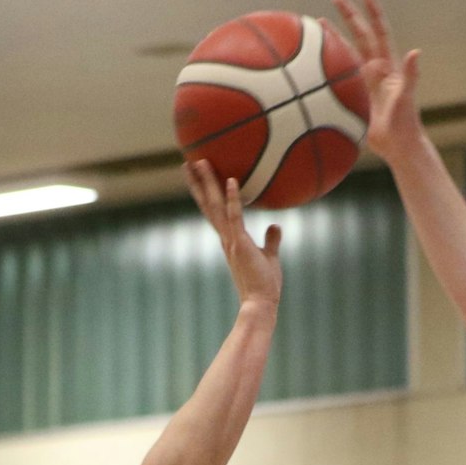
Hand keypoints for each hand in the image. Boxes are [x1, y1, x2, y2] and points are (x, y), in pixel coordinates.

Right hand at [187, 159, 281, 308]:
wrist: (260, 303)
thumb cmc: (264, 284)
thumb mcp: (269, 256)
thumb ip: (271, 240)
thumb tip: (276, 225)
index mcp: (230, 239)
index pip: (214, 212)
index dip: (205, 194)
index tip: (198, 177)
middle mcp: (225, 237)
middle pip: (208, 205)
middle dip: (199, 183)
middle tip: (189, 162)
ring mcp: (231, 240)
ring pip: (215, 206)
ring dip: (207, 183)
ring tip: (200, 162)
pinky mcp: (240, 244)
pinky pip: (235, 216)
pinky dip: (233, 198)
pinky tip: (231, 179)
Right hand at [331, 0, 424, 159]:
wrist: (397, 146)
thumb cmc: (405, 122)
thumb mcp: (407, 96)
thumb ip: (411, 75)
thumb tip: (416, 52)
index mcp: (387, 66)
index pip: (380, 33)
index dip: (374, 14)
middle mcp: (376, 69)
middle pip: (360, 37)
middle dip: (350, 16)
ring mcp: (365, 82)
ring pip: (347, 54)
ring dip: (335, 37)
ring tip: (319, 22)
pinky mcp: (356, 95)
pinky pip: (339, 76)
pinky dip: (328, 66)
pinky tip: (314, 62)